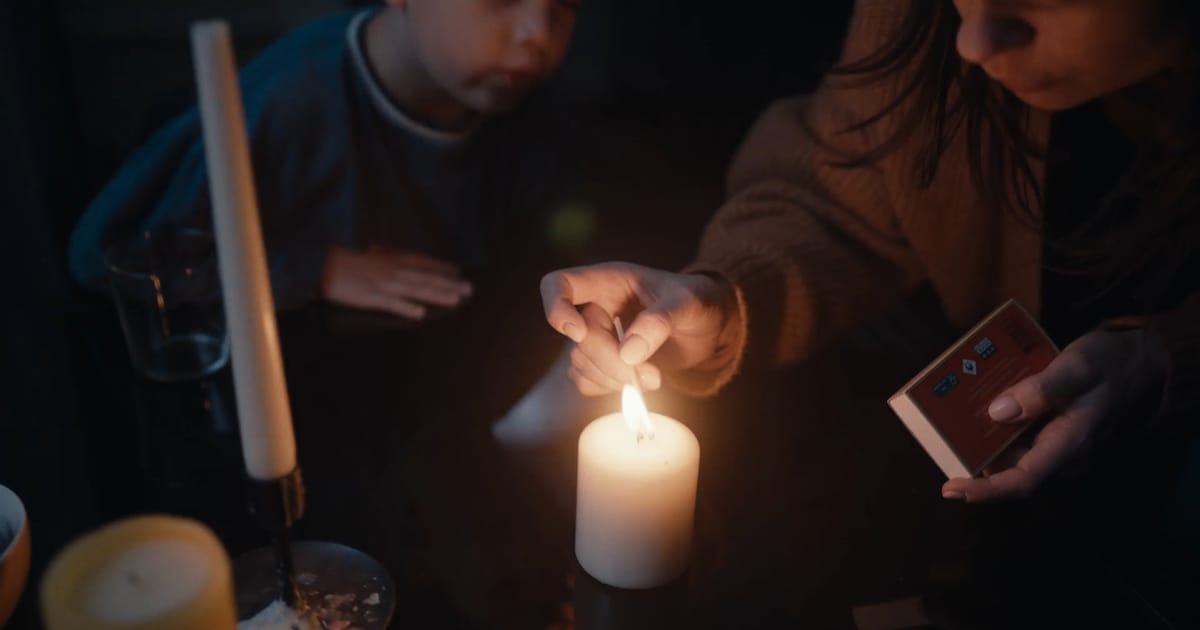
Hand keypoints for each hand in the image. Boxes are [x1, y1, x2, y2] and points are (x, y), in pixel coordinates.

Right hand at [320, 245, 471, 319]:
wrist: (323, 266)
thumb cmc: (345, 261)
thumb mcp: (368, 255)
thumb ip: (380, 255)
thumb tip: (383, 250)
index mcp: (392, 259)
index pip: (423, 263)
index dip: (441, 268)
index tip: (459, 273)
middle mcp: (393, 270)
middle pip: (426, 277)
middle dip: (449, 284)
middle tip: (470, 289)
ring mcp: (384, 284)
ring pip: (416, 290)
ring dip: (438, 294)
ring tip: (456, 300)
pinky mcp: (372, 298)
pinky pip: (392, 304)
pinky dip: (407, 308)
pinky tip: (421, 314)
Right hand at [540, 262, 738, 395]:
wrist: (710, 327)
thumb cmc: (699, 302)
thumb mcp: (688, 304)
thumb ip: (660, 321)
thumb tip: (628, 353)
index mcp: (608, 281)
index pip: (560, 284)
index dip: (556, 307)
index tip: (578, 333)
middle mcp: (597, 308)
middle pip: (578, 339)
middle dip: (610, 362)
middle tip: (649, 376)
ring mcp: (599, 337)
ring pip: (580, 364)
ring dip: (612, 379)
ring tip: (653, 379)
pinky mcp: (605, 363)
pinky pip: (587, 382)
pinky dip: (609, 389)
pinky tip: (639, 385)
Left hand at [942, 327, 1168, 502]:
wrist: (1141, 361)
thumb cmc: (1110, 364)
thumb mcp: (1077, 367)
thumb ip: (1041, 390)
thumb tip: (997, 412)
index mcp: (1068, 444)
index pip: (1022, 481)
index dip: (985, 491)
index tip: (950, 489)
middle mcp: (1060, 453)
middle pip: (1009, 468)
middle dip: (972, 459)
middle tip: (938, 438)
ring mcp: (1056, 444)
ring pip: (1011, 452)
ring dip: (982, 440)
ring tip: (949, 418)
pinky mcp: (1052, 431)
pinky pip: (1019, 435)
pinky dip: (997, 424)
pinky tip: (977, 405)